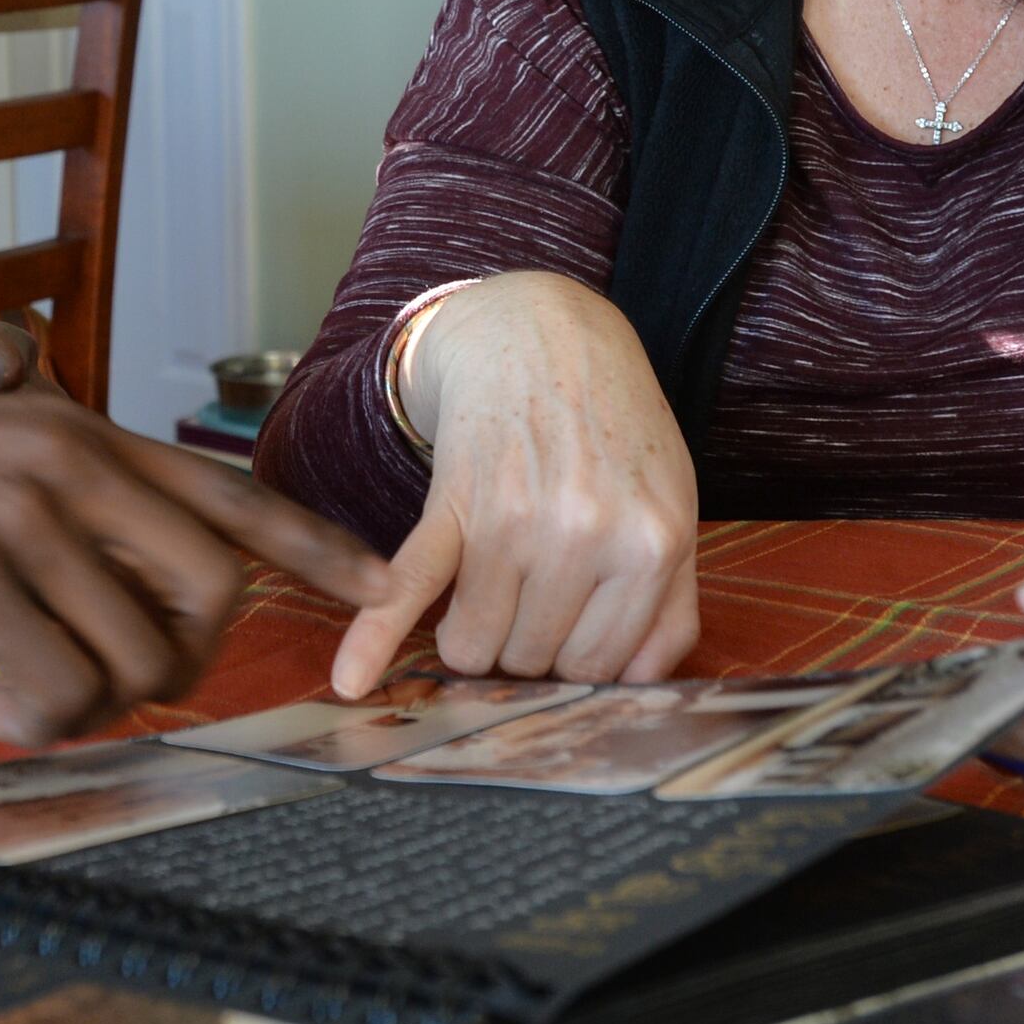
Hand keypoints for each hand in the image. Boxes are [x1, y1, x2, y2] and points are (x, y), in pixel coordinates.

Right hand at [0, 389, 390, 745]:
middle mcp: (67, 461)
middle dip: (183, 664)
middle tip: (111, 686)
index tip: (378, 588)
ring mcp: (20, 517)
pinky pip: (62, 687)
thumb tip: (132, 583)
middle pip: (208, 589)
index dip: (315, 548)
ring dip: (99, 704)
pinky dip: (40, 722)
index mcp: (76, 430)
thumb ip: (60, 502)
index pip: (230, 490)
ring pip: (140, 653)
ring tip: (26, 699)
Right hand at [327, 272, 699, 696]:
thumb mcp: (673, 508)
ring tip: (493, 589)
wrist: (542, 336)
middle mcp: (583, 537)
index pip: (598, 668)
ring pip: (474, 645)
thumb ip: (673, 606)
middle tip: (537, 590)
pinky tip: (350, 679)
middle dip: (527, 641)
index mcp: (649, 546)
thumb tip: (637, 687)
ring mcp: (513, 521)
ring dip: (473, 634)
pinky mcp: (452, 505)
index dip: (576, 656)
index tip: (571, 625)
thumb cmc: (614, 431)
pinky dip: (373, 637)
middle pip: (532, 661)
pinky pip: (411, 587)